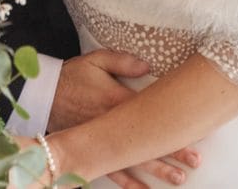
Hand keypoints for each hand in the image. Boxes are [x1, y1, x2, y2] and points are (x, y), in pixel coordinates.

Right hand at [47, 51, 200, 186]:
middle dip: (172, 153)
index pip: (152, 115)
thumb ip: (122, 61)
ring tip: (178, 179)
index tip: (195, 133)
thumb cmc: (71, 76)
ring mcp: (102, 142)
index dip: (173, 124)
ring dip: (156, 170)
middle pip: (147, 142)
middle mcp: (112, 126)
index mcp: (117, 102)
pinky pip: (110, 170)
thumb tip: (148, 67)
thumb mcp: (95, 60)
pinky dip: (126, 182)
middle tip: (194, 163)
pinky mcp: (91, 151)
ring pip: (134, 160)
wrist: (43, 95)